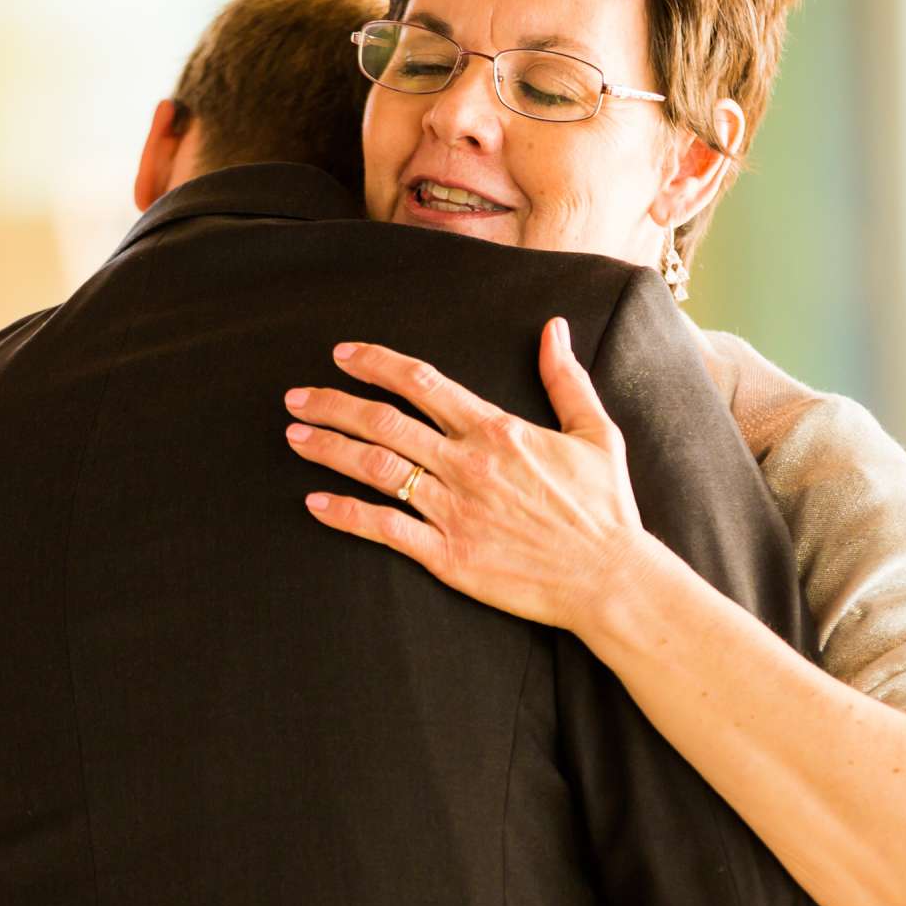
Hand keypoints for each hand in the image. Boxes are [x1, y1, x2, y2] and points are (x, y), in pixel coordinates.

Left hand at [283, 319, 649, 634]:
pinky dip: (346, 514)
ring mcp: (454, 510)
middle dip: (333, 404)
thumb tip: (554, 328)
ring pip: (376, 469)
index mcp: (497, 430)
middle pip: (384, 422)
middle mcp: (467, 464)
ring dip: (329, 449)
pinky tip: (315, 503)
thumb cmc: (605, 507)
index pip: (423, 383)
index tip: (343, 355)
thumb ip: (565, 378)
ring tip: (295, 435)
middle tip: (295, 396)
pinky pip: (385, 529)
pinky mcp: (448, 555)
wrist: (609, 577)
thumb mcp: (595, 431)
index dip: (376, 364)